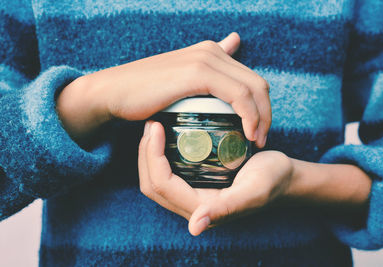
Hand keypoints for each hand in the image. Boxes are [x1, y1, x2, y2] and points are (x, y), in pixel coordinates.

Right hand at [57, 32, 270, 146]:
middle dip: (267, 113)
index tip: (258, 130)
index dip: (261, 106)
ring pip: (254, 88)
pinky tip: (248, 133)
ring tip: (257, 140)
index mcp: (210, 52)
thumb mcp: (178, 82)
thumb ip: (204, 70)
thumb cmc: (144, 93)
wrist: (114, 92)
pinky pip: (238, 95)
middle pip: (258, 83)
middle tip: (261, 139)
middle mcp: (211, 51)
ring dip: (262, 117)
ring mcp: (206, 59)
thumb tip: (230, 46)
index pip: (251, 78)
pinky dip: (249, 115)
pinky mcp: (198, 73)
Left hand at [138, 121, 293, 235]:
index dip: (152, 157)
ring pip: (156, 179)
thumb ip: (226, 208)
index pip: (162, 185)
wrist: (284, 177)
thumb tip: (195, 227)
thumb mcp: (253, 191)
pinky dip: (160, 154)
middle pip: (152, 184)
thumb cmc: (272, 181)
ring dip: (149, 154)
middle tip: (151, 124)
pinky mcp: (196, 184)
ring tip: (154, 127)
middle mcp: (192, 206)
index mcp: (201, 209)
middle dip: (145, 155)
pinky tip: (166, 134)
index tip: (156, 127)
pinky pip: (168, 172)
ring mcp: (193, 194)